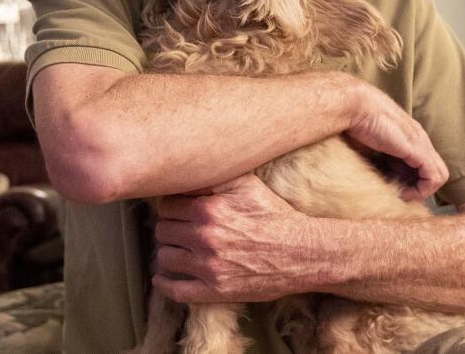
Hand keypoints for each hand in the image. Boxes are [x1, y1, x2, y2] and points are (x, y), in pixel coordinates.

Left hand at [151, 174, 316, 302]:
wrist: (303, 253)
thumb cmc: (275, 215)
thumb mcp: (247, 185)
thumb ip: (213, 178)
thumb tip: (185, 174)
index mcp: (208, 210)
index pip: (167, 206)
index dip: (173, 207)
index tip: (180, 210)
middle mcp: (204, 238)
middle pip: (163, 231)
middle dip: (170, 228)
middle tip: (180, 228)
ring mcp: (208, 267)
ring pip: (164, 257)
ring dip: (168, 252)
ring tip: (178, 248)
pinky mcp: (215, 291)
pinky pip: (175, 291)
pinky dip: (164, 284)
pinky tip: (161, 278)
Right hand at [343, 78, 447, 200]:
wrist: (354, 105)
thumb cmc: (354, 122)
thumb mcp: (369, 145)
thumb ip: (378, 158)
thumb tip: (375, 176)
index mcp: (408, 136)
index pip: (422, 164)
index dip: (410, 179)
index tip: (392, 187)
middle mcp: (419, 138)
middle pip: (433, 170)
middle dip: (418, 186)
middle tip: (399, 193)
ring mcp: (421, 143)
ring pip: (439, 175)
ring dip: (421, 190)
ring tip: (402, 195)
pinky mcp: (418, 149)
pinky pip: (434, 177)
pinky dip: (422, 190)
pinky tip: (403, 192)